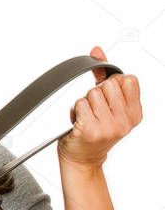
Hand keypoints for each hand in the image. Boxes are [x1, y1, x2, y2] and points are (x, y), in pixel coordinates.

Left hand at [57, 45, 142, 169]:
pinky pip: (80, 103)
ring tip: (87, 116)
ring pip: (92, 93)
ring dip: (84, 102)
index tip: (108, 97)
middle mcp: (125, 121)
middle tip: (95, 109)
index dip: (113, 83)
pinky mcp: (91, 130)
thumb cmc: (95, 130)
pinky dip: (74, 110)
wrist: (83, 158)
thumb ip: (103, 74)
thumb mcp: (108, 104)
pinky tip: (79, 121)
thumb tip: (97, 51)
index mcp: (134, 113)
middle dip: (97, 92)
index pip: (128, 79)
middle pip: (108, 84)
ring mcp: (109, 127)